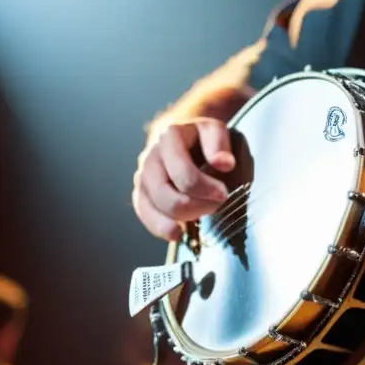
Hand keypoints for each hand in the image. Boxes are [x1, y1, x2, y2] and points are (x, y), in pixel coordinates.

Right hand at [132, 118, 235, 240]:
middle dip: (195, 206)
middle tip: (217, 205)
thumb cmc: (202, 138)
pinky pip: (145, 215)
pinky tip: (178, 234)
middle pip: (166, 194)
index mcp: (169, 138)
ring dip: (181, 218)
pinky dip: (161, 228)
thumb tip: (225, 163)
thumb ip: (219, 144)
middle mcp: (150, 157)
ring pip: (154, 207)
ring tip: (202, 217)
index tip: (224, 194)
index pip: (183, 173)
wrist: (183, 137)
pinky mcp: (140, 194)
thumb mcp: (215, 131)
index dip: (205, 189)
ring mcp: (142, 177)